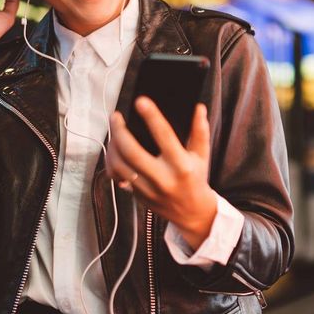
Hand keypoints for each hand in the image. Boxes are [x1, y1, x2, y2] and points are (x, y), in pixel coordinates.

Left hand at [106, 97, 216, 248]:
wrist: (191, 212)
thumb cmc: (196, 178)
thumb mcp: (202, 156)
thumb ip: (200, 131)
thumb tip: (199, 107)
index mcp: (181, 165)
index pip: (164, 136)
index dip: (151, 117)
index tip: (140, 101)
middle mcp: (163, 178)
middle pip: (132, 152)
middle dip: (120, 131)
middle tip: (116, 116)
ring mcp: (148, 189)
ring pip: (120, 165)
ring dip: (112, 145)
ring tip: (114, 131)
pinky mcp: (137, 195)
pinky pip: (116, 177)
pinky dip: (111, 162)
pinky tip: (114, 150)